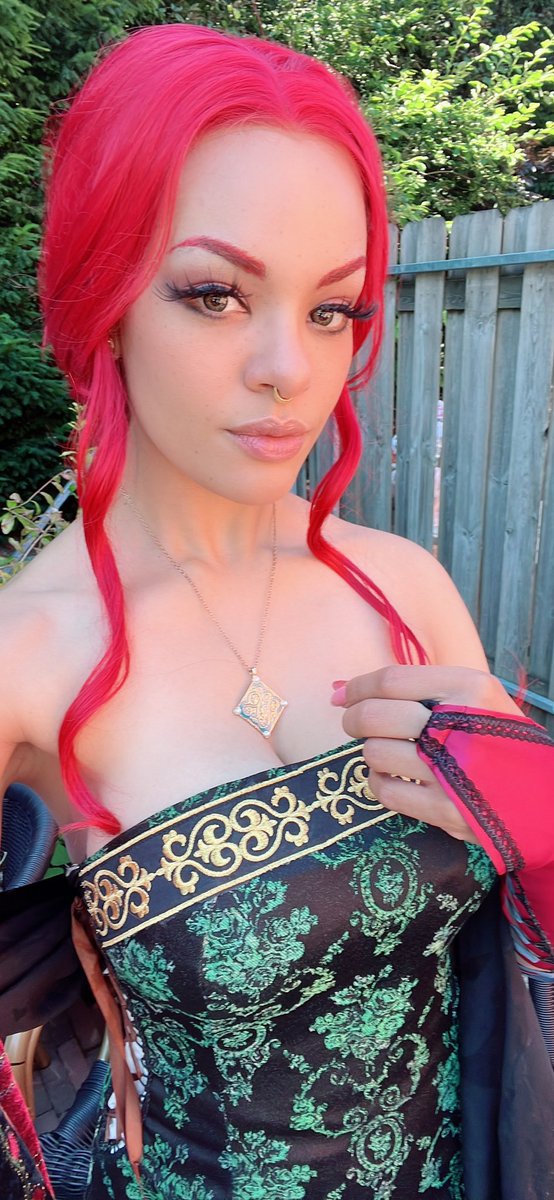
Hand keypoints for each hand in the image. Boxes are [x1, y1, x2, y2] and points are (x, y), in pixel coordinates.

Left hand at [331, 666, 519, 841]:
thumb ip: (415, 689)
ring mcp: (452, 771)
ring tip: (388, 752)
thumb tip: (338, 690)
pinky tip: (394, 777)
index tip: (342, 695)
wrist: (543, 797)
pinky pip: (385, 790)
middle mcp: (460, 726)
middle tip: (356, 724)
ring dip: (371, 753)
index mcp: (470, 689)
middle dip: (354, 719)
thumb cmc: (497, 740)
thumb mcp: (474, 699)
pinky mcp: (445, 810)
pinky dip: (379, 782)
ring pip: (374, 753)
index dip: (358, 687)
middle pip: (376, 716)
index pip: (391, 680)